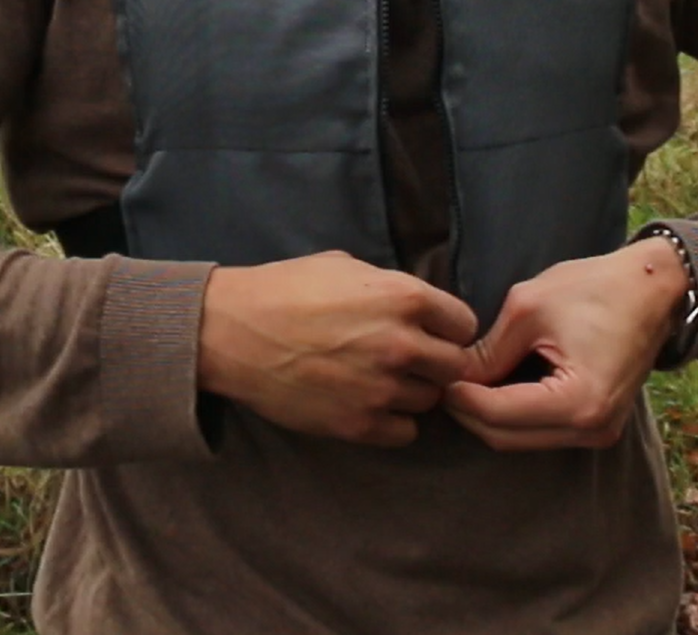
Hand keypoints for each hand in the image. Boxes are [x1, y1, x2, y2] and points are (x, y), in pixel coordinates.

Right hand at [198, 250, 478, 446]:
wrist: (233, 332)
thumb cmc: (285, 289)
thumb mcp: (345, 266)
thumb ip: (390, 286)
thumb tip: (418, 306)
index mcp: (403, 297)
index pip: (464, 323)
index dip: (448, 327)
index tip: (432, 331)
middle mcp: (402, 344)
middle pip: (455, 367)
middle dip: (437, 361)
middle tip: (412, 359)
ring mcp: (382, 389)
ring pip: (431, 401)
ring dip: (413, 392)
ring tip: (382, 379)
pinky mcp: (360, 425)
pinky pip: (406, 432)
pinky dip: (393, 420)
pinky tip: (370, 403)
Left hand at [443, 240, 686, 450]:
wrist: (652, 288)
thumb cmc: (594, 288)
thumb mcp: (529, 308)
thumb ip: (489, 350)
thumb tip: (453, 374)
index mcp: (579, 402)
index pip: (497, 415)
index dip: (459, 396)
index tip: (436, 372)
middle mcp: (591, 429)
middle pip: (505, 437)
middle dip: (469, 411)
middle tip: (441, 377)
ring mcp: (598, 432)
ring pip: (520, 439)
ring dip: (487, 416)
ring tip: (462, 380)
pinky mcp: (597, 425)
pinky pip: (541, 430)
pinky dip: (511, 414)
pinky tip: (492, 385)